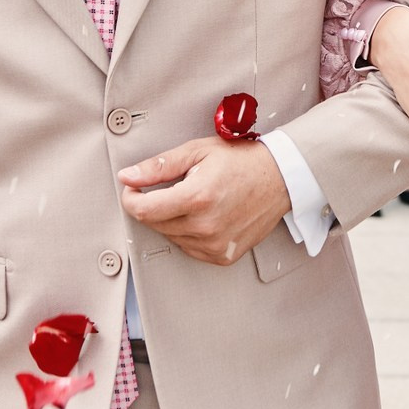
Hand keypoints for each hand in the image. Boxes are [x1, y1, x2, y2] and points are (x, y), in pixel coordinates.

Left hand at [119, 135, 291, 264]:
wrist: (281, 178)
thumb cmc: (241, 160)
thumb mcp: (197, 152)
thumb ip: (159, 166)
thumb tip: (127, 177)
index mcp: (196, 198)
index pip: (142, 210)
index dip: (131, 197)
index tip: (134, 188)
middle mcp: (205, 226)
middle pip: (154, 224)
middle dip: (153, 205)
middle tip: (173, 187)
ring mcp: (215, 245)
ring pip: (171, 237)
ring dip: (172, 220)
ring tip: (195, 199)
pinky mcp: (223, 256)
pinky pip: (190, 248)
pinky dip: (190, 233)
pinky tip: (206, 215)